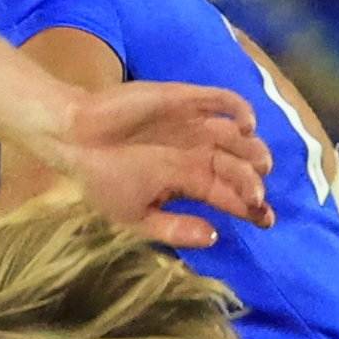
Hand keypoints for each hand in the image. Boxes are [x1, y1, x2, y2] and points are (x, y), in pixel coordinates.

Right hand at [44, 81, 272, 249]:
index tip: (265, 220)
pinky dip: (240, 110)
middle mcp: (198, 153)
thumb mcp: (134, 217)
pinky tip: (246, 127)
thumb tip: (214, 236)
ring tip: (256, 164)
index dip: (252, 208)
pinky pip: (223, 101)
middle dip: (252, 183)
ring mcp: (195, 125)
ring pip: (239, 136)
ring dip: (254, 150)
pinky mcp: (185, 101)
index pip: (230, 195)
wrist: (73, 138)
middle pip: (240, 167)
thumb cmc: (101, 179)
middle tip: (254, 196)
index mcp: (190, 181)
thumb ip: (172, 230)